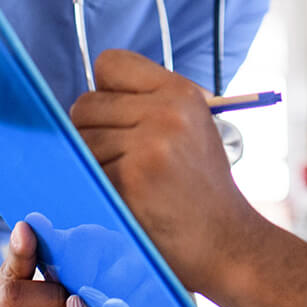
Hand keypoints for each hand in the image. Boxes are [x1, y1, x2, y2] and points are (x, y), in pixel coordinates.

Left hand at [69, 49, 261, 294]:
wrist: (227, 243)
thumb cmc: (201, 189)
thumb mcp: (190, 129)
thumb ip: (146, 106)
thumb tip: (88, 96)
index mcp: (181, 92)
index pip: (110, 63)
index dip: (106, 92)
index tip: (120, 120)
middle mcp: (167, 111)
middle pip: (84, 105)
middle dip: (93, 133)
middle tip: (122, 162)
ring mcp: (149, 144)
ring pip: (79, 140)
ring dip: (91, 164)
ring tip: (126, 184)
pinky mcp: (131, 178)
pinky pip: (85, 172)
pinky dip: (95, 188)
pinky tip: (124, 201)